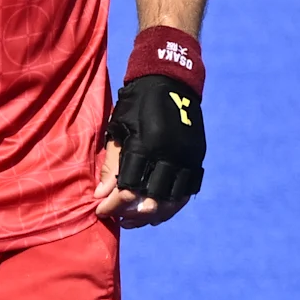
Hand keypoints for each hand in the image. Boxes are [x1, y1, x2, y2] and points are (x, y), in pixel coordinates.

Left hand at [97, 71, 201, 225]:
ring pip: (174, 199)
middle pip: (153, 199)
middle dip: (133, 214)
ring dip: (156, 213)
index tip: (101, 211)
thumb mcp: (117, 130)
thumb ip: (111, 164)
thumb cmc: (135, 104)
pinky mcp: (197, 155)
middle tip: (120, 219)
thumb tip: (101, 195)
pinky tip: (161, 206)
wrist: (169, 81)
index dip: (112, 205)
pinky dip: (176, 201)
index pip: (127, 188)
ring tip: (139, 218)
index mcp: (145, 146)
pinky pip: (189, 187)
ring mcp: (187, 156)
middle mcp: (169, 154)